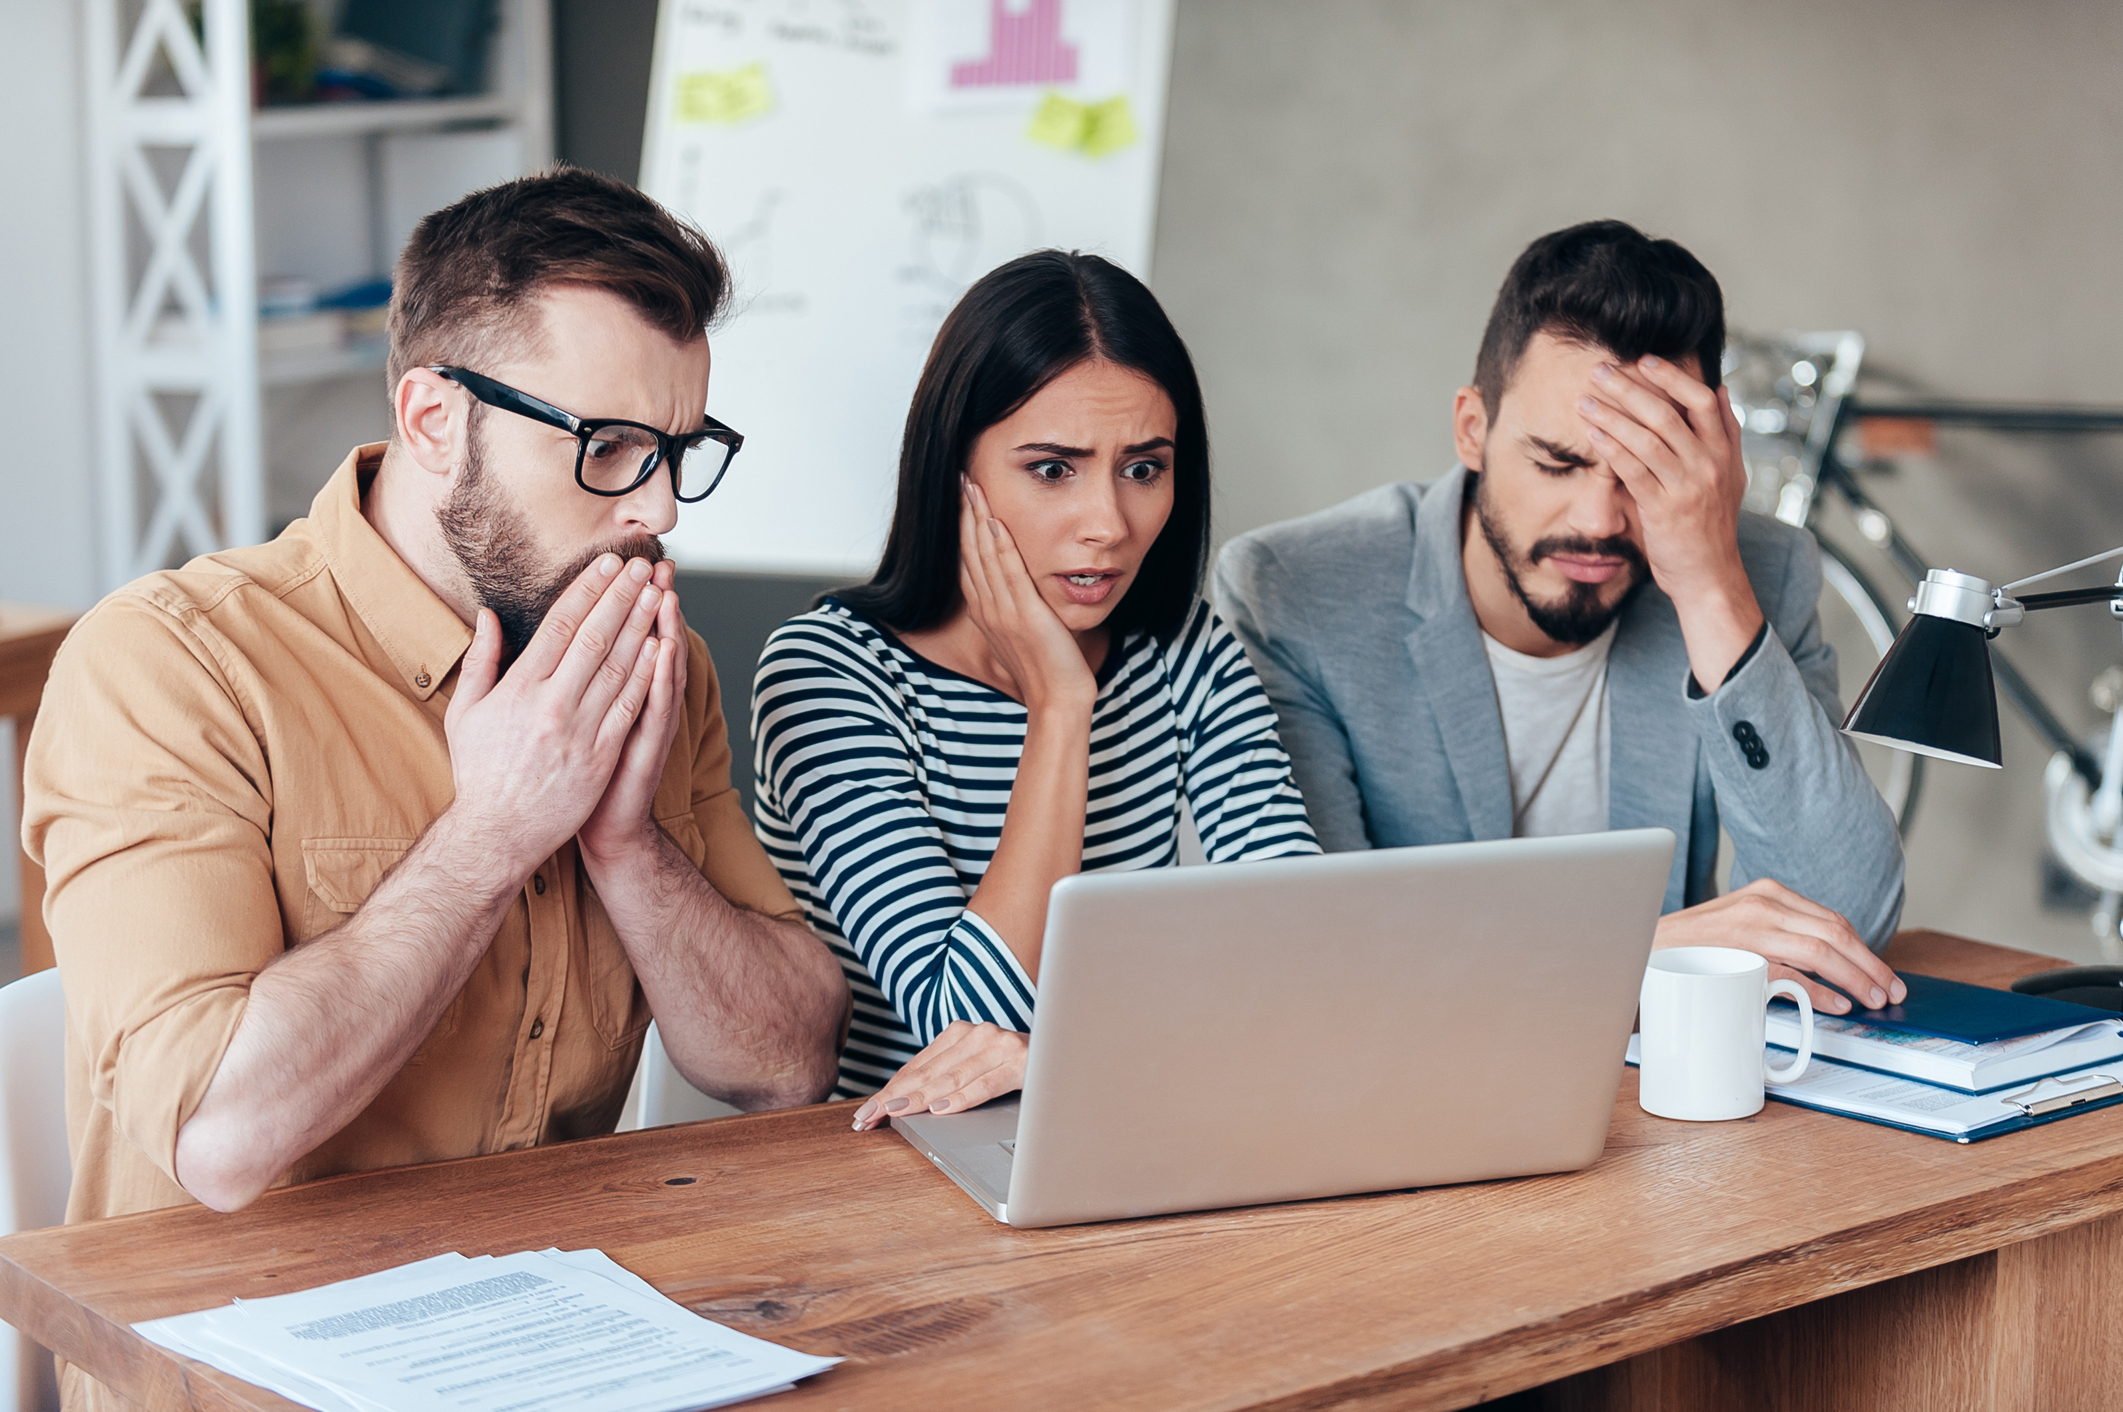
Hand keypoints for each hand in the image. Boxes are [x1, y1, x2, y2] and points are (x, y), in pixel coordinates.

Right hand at [441, 553, 665, 886]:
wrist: (498, 834)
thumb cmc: (480, 772)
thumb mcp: (465, 712)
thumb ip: (481, 660)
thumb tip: (487, 615)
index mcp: (518, 689)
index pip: (559, 625)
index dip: (587, 590)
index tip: (607, 565)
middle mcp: (551, 705)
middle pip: (594, 638)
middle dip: (621, 597)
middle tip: (641, 566)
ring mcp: (579, 731)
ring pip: (618, 667)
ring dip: (641, 627)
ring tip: (658, 594)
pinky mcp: (601, 756)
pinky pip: (630, 707)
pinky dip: (647, 675)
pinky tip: (661, 647)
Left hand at [580, 559, 688, 866]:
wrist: (601, 829)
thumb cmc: (581, 777)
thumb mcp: (577, 721)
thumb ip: (571, 680)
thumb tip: (558, 641)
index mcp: (614, 692)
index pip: (624, 636)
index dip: (625, 600)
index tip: (626, 564)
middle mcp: (638, 703)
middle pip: (649, 643)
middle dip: (652, 603)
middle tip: (658, 566)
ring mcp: (647, 725)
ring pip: (660, 670)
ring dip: (665, 630)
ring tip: (666, 595)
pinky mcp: (646, 749)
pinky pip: (657, 709)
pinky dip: (662, 679)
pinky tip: (665, 651)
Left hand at [850, 1021, 1027, 1130]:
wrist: (1067, 1052)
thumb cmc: (1017, 1067)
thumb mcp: (978, 1067)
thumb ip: (948, 1078)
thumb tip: (905, 1105)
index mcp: (963, 1033)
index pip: (917, 1066)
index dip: (889, 1090)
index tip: (866, 1111)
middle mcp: (979, 1034)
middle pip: (927, 1072)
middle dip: (894, 1097)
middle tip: (867, 1116)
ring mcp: (1001, 1046)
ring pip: (951, 1077)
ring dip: (918, 1098)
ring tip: (892, 1113)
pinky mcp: (1022, 1062)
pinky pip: (985, 1083)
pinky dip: (961, 1097)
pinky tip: (939, 1109)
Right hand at [960, 482, 1095, 711]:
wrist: (1057, 700)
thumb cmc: (1048, 669)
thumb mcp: (1024, 633)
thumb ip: (1016, 608)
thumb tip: (1019, 590)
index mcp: (986, 612)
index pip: (967, 561)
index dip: (963, 527)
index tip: (962, 498)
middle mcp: (988, 609)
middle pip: (969, 552)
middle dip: (964, 513)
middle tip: (961, 478)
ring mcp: (1003, 612)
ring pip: (983, 557)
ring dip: (977, 519)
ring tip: (972, 486)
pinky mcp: (1024, 616)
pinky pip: (1009, 575)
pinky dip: (1000, 547)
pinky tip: (996, 522)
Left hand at [1577, 355, 1763, 686]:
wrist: (1709, 576)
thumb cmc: (1711, 525)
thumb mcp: (1730, 475)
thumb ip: (1725, 433)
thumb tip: (1720, 388)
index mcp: (1724, 452)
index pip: (1702, 400)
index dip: (1673, 377)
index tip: (1643, 360)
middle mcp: (1709, 465)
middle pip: (1667, 414)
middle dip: (1630, 389)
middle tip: (1600, 371)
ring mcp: (1687, 487)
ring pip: (1647, 439)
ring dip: (1612, 415)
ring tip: (1585, 400)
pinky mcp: (1664, 510)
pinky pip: (1634, 471)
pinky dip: (1611, 449)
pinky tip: (1592, 435)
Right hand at [1654, 878, 1906, 1015]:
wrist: (1641, 950)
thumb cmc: (1693, 947)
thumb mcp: (1741, 928)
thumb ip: (1780, 935)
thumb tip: (1830, 970)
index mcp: (1767, 893)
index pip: (1832, 920)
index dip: (1864, 949)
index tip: (1883, 974)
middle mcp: (1763, 904)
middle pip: (1835, 932)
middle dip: (1870, 964)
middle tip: (1891, 989)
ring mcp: (1751, 929)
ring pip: (1821, 949)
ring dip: (1855, 976)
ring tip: (1873, 997)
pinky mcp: (1740, 956)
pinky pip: (1791, 973)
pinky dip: (1820, 990)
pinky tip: (1838, 1002)